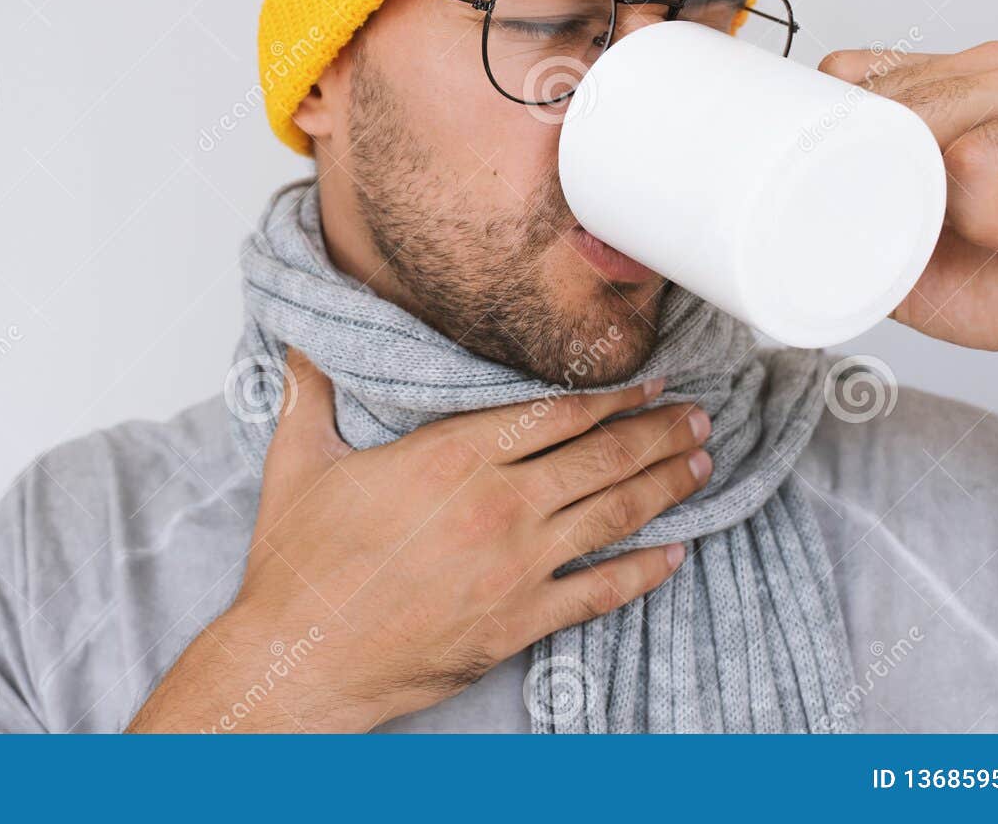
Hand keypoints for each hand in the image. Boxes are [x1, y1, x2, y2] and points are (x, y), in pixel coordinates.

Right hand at [129, 347, 711, 731]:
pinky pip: (598, 592)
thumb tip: (301, 339)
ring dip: (663, 487)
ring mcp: (513, 567)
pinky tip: (673, 554)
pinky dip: (643, 572)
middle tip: (697, 416)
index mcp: (450, 457)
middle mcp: (495, 505)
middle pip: (600, 458)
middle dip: (656, 433)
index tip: (649, 381)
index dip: (611, 395)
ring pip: (611, 516)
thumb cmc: (299, 567)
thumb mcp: (299, 461)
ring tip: (699, 464)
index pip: (554, 412)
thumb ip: (310, 390)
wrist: (299, 659)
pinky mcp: (517, 623)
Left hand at [818, 40, 997, 382]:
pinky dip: (981, 215)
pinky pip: (976, 157)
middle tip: (928, 230)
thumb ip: (841, 207)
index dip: (828, 127)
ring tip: (974, 232)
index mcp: (945, 84)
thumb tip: (758, 203)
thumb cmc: (994, 280)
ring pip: (927, 117)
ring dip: (933, 199)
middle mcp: (991, 71)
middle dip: (881, 172)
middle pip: (884, 95)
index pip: (851, 70)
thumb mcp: (889, 244)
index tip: (827, 181)